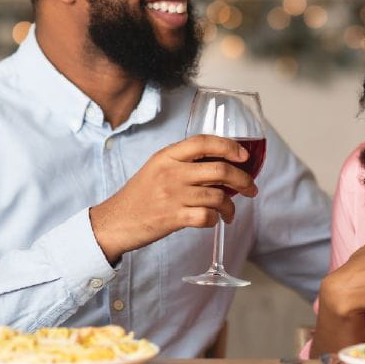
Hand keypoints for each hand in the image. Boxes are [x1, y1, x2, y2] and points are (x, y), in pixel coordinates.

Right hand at [89, 135, 257, 262]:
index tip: (244, 156)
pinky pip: (207, 217)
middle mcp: (171, 173)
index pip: (203, 142)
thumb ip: (182, 163)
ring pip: (217, 196)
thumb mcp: (157, 168)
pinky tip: (214, 220)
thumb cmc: (139, 196)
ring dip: (230, 206)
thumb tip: (220, 164)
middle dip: (243, 180)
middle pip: (219, 169)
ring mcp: (172, 195)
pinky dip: (215, 219)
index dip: (229, 146)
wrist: (114, 222)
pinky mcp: (172, 218)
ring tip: (230, 212)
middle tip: (251, 188)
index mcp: (167, 156)